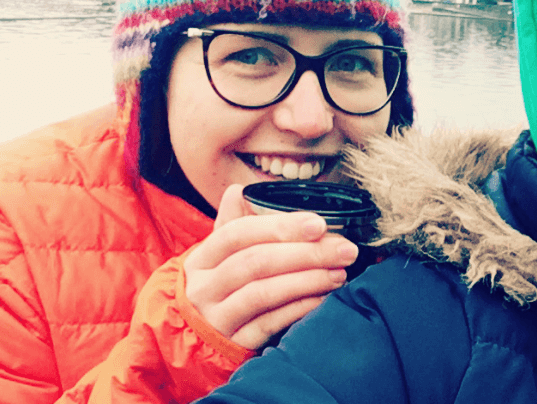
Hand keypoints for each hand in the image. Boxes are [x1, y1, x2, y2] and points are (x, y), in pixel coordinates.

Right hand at [183, 184, 358, 349]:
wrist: (191, 344)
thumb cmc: (215, 290)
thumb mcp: (216, 258)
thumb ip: (232, 224)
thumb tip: (237, 190)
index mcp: (202, 258)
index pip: (239, 233)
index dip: (280, 227)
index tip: (319, 224)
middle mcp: (203, 287)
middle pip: (256, 263)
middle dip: (306, 253)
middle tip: (345, 249)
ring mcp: (216, 318)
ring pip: (263, 294)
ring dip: (308, 280)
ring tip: (339, 273)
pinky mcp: (232, 345)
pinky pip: (268, 324)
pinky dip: (298, 309)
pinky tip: (323, 300)